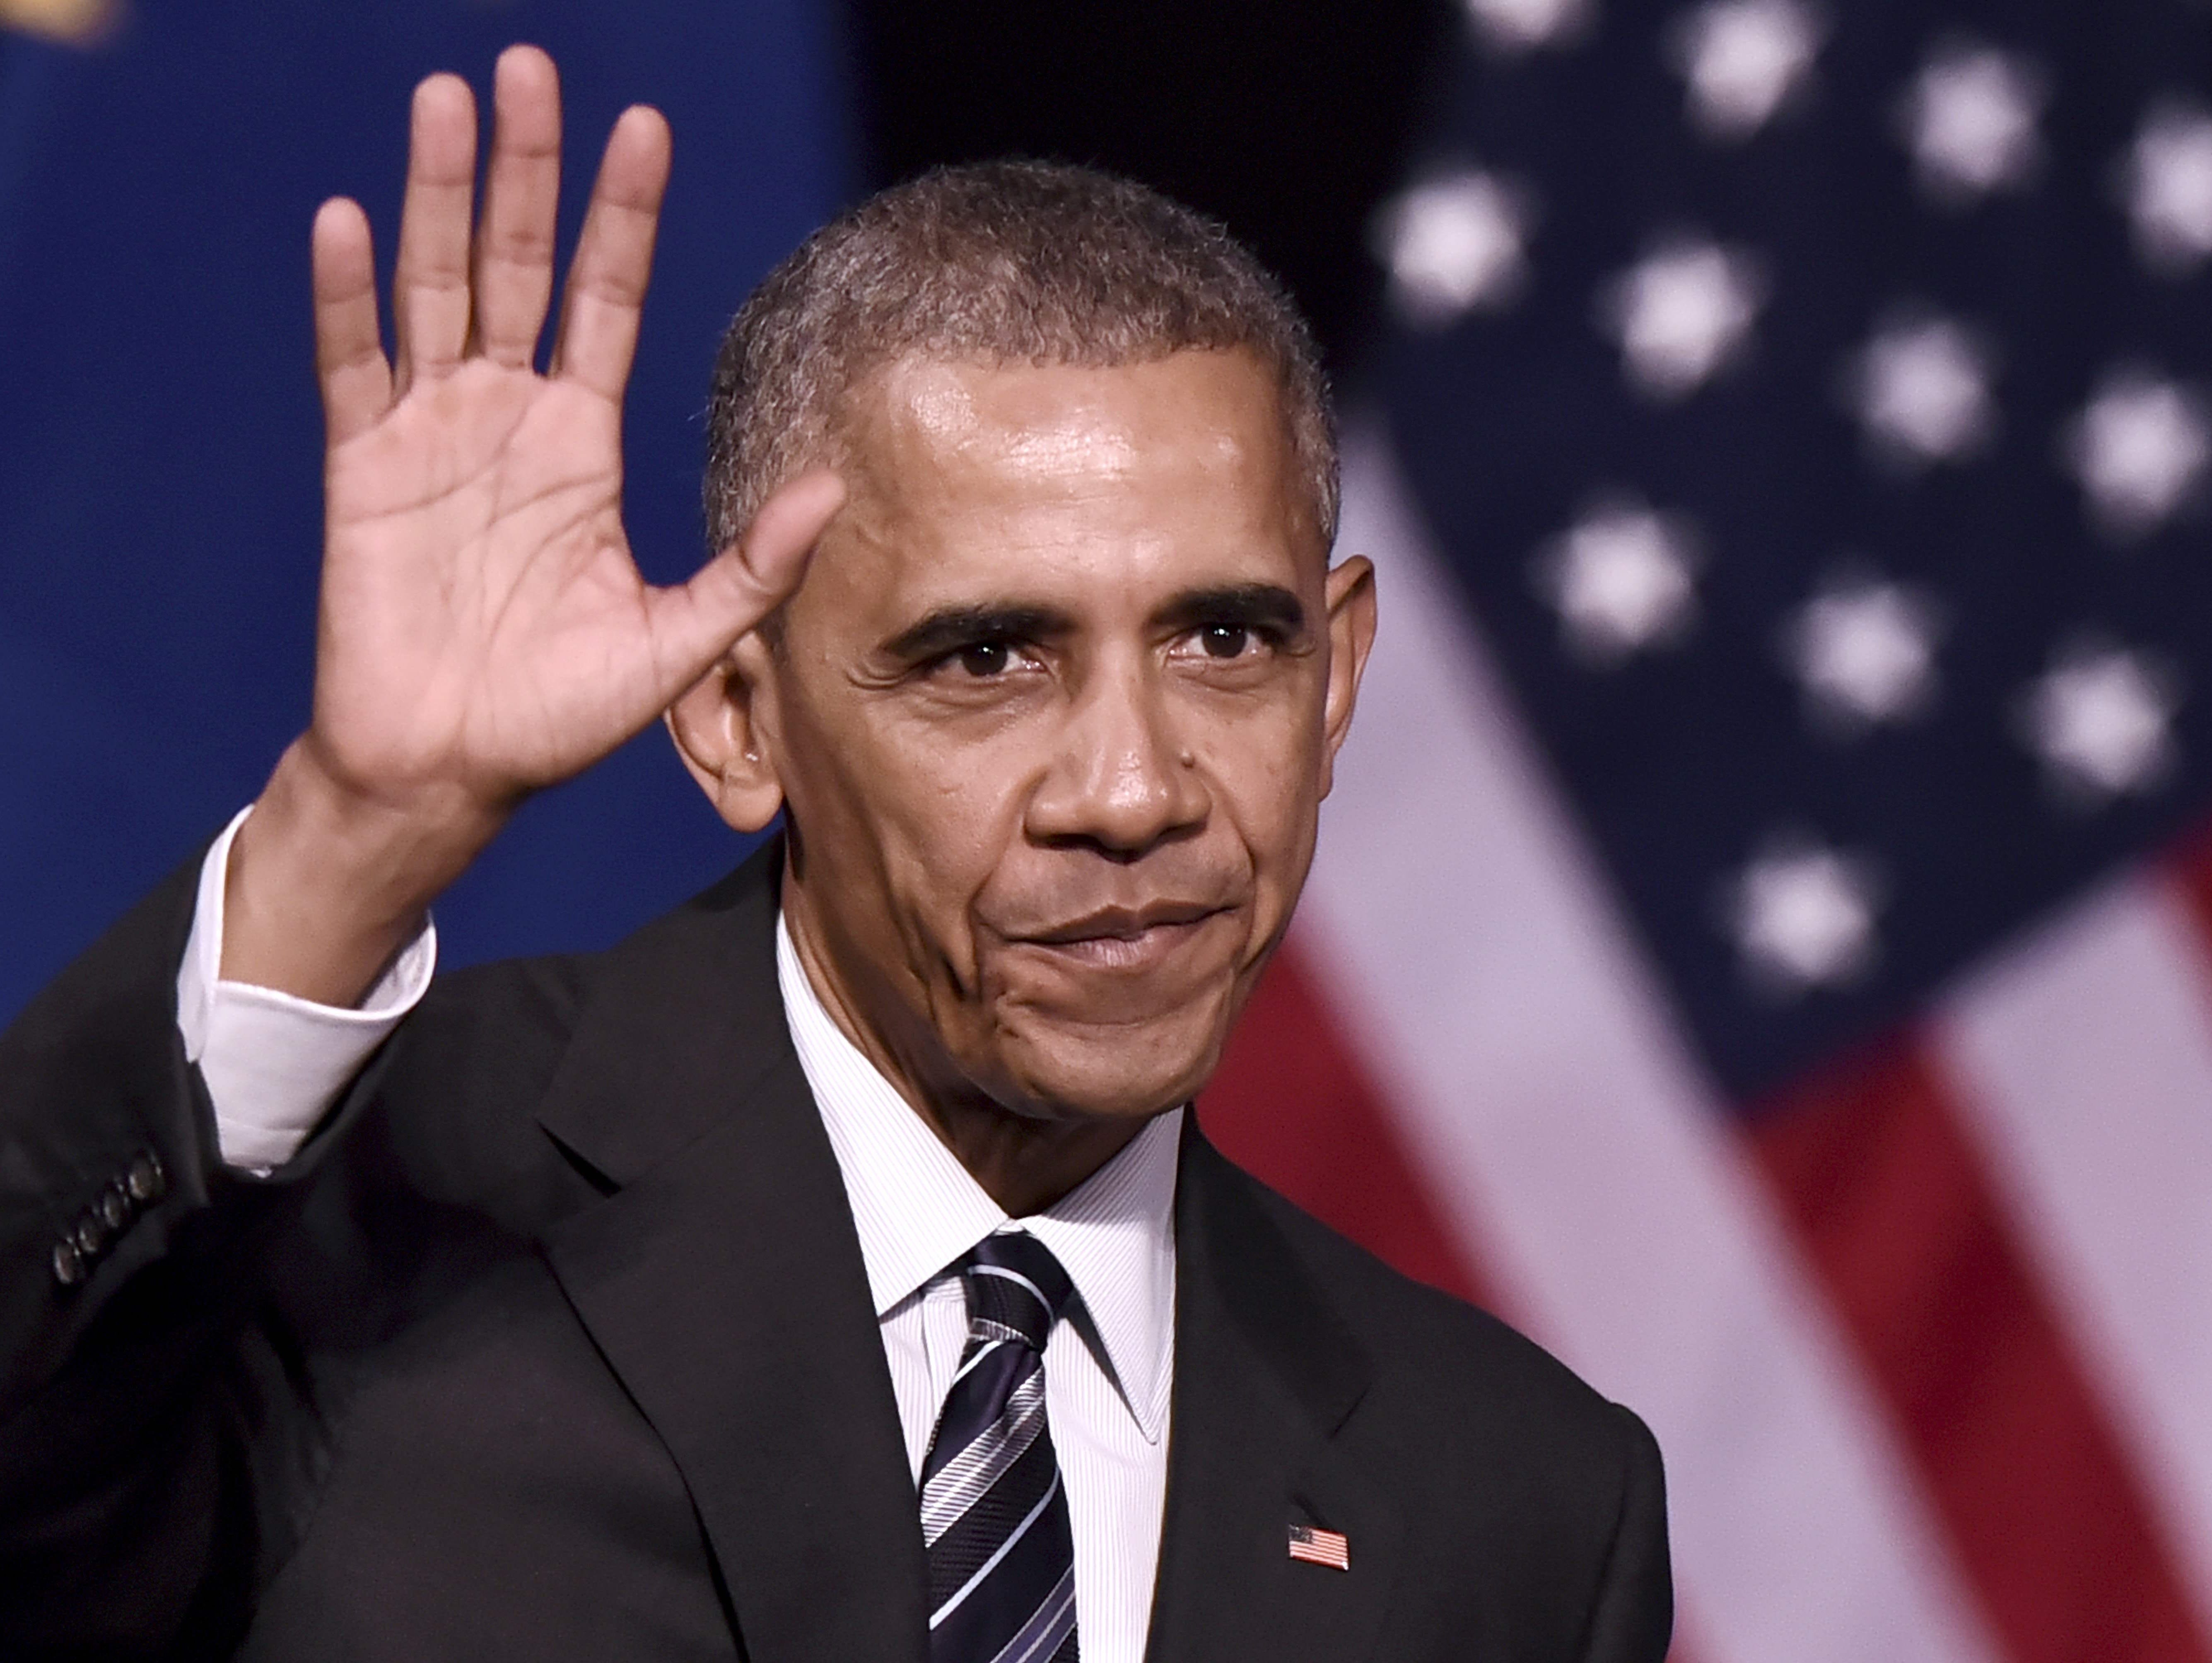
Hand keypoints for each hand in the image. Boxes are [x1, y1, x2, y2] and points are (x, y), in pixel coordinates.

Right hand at [225, 46, 842, 1003]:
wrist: (453, 768)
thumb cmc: (559, 714)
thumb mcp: (677, 639)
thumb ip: (750, 567)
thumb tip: (833, 492)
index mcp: (580, 442)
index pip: (605, 300)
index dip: (621, 217)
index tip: (643, 129)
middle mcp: (507, 417)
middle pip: (515, 264)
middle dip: (523, 168)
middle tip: (528, 67)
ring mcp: (430, 433)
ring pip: (434, 287)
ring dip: (435, 194)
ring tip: (446, 100)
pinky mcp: (362, 467)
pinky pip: (352, 366)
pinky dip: (347, 297)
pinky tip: (351, 221)